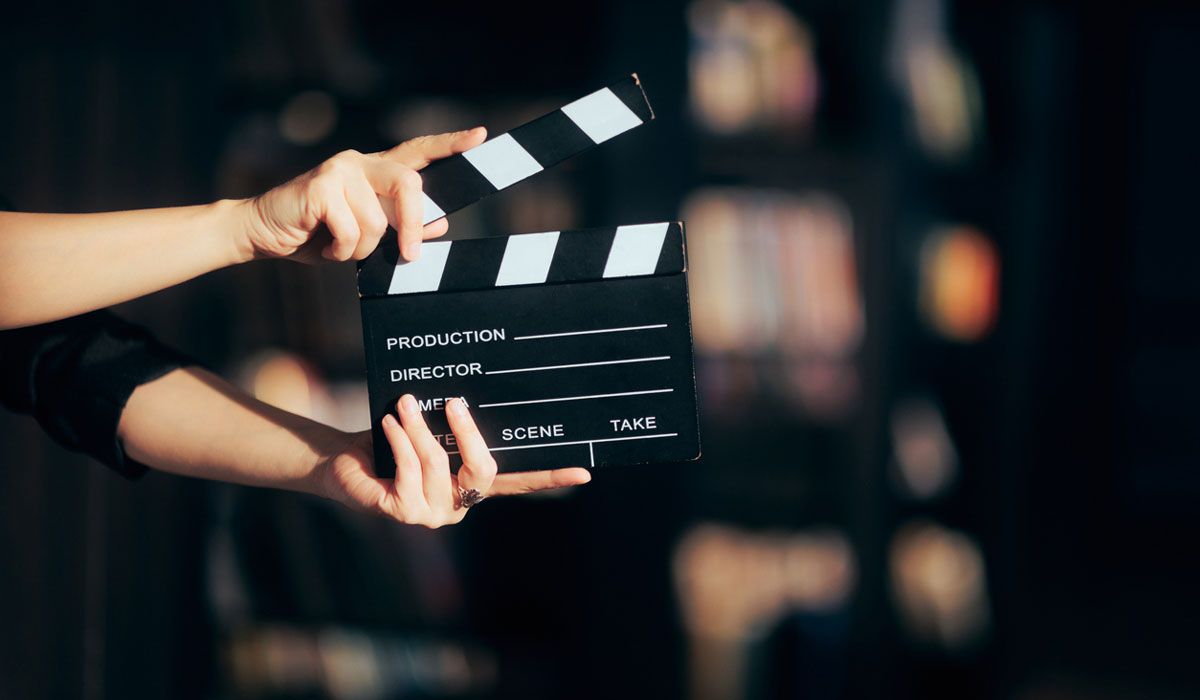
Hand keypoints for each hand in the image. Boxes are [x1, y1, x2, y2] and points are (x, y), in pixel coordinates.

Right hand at [239, 127, 487, 264]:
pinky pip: (352, 230)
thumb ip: (400, 227)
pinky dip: (342, 250)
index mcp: (375, 171)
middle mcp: (360, 163)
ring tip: (340, 247)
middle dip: (412, 224)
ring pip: (378, 221)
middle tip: (409, 255)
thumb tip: (441, 225)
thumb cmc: (317, 234)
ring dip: (363, 248)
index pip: (418, 151)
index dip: (449, 143)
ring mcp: (340, 170)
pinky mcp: (321, 185)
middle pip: (408, 184)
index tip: (479, 135)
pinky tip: (325, 246)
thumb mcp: (365, 235)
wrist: (263, 233)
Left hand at [315, 395, 591, 526]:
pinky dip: (401, 440)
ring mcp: (432, 514)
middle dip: (467, 434)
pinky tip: (390, 422)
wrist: (345, 462)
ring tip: (405, 403)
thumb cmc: (390, 442)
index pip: (519, 482)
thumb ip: (450, 427)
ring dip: (420, 428)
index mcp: (472, 485)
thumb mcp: (428, 429)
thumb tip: (467, 395)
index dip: (550, 478)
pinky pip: (411, 471)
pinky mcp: (403, 513)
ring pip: (438, 465)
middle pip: (482, 472)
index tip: (584, 473)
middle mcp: (458, 504)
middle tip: (454, 402)